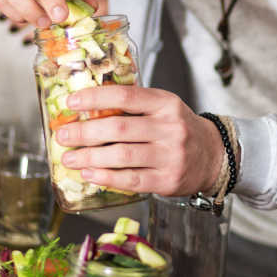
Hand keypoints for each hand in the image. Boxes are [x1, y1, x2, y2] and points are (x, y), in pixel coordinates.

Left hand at [55, 85, 225, 196]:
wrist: (214, 156)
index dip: (96, 98)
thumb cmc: (179, 129)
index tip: (71, 102)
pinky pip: (130, 180)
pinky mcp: (167, 181)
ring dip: (90, 158)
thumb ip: (134, 107)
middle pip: (120, 129)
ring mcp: (170, 156)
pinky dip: (105, 177)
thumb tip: (86, 109)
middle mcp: (170, 128)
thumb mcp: (164, 108)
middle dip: (85, 132)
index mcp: (166, 104)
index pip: (126, 96)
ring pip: (122, 157)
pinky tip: (89, 174)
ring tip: (69, 158)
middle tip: (62, 135)